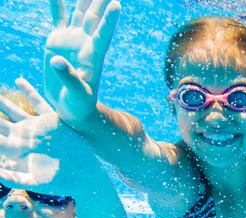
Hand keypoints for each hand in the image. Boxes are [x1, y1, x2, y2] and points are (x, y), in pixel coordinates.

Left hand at [0, 78, 74, 187]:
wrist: (85, 175)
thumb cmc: (61, 182)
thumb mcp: (35, 182)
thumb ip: (14, 178)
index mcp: (16, 149)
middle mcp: (24, 136)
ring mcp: (37, 127)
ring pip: (13, 109)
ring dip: (0, 100)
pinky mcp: (52, 120)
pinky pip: (38, 102)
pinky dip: (28, 91)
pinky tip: (18, 80)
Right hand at [43, 0, 119, 123]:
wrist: (71, 106)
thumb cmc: (80, 104)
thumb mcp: (78, 94)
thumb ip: (69, 77)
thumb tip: (57, 60)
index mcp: (94, 55)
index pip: (103, 34)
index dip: (109, 20)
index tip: (117, 4)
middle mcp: (85, 43)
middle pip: (94, 16)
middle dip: (99, 0)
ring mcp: (73, 39)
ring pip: (80, 12)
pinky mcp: (58, 40)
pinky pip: (58, 17)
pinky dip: (57, 4)